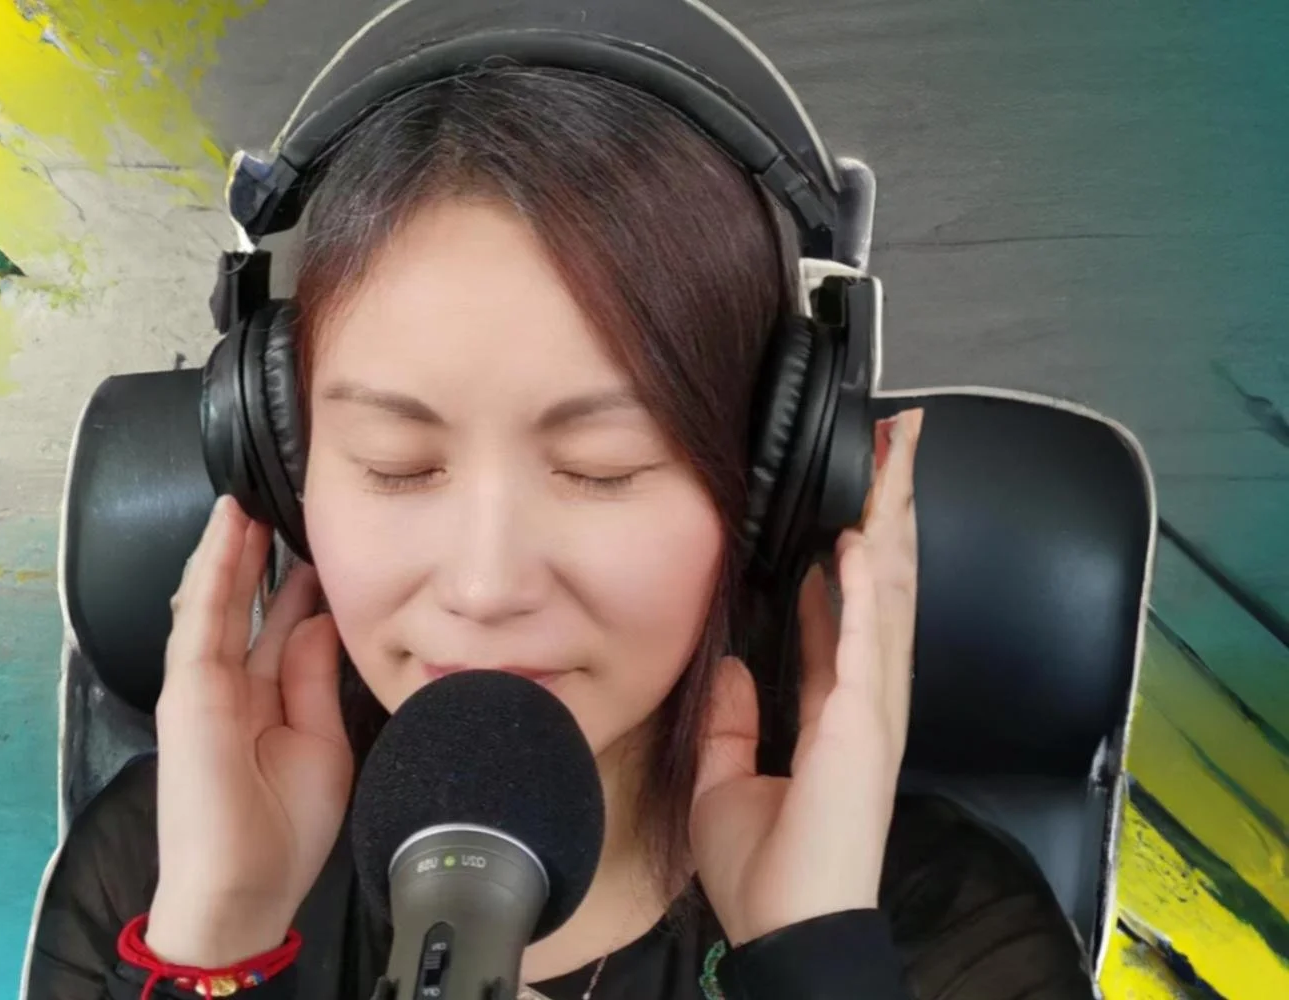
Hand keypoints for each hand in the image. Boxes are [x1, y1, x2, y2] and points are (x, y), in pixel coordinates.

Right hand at [146, 496, 353, 964]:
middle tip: (277, 507)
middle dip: (257, 558)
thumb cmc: (283, 831)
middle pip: (244, 608)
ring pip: (216, 601)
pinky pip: (200, 618)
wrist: (244, 889)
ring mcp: (203, 686)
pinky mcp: (187, 690)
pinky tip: (226, 532)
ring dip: (229, 551)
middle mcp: (230, 688)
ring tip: (247, 503)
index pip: (277, 630)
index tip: (316, 547)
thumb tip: (315, 620)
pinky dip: (212, 572)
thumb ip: (313, 679)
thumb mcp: (320, 743)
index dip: (293, 588)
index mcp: (263, 703)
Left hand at [691, 408, 922, 943]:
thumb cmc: (770, 870)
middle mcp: (865, 698)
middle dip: (891, 508)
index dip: (852, 552)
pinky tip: (857, 538)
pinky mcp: (861, 728)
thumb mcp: (727, 779)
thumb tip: (733, 666)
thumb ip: (732, 720)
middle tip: (899, 440)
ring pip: (885, 595)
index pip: (847, 610)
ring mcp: (871, 710)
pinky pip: (864, 643)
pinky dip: (861, 588)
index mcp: (837, 709)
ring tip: (895, 457)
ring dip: (889, 523)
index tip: (851, 503)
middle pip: (882, 583)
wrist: (789, 930)